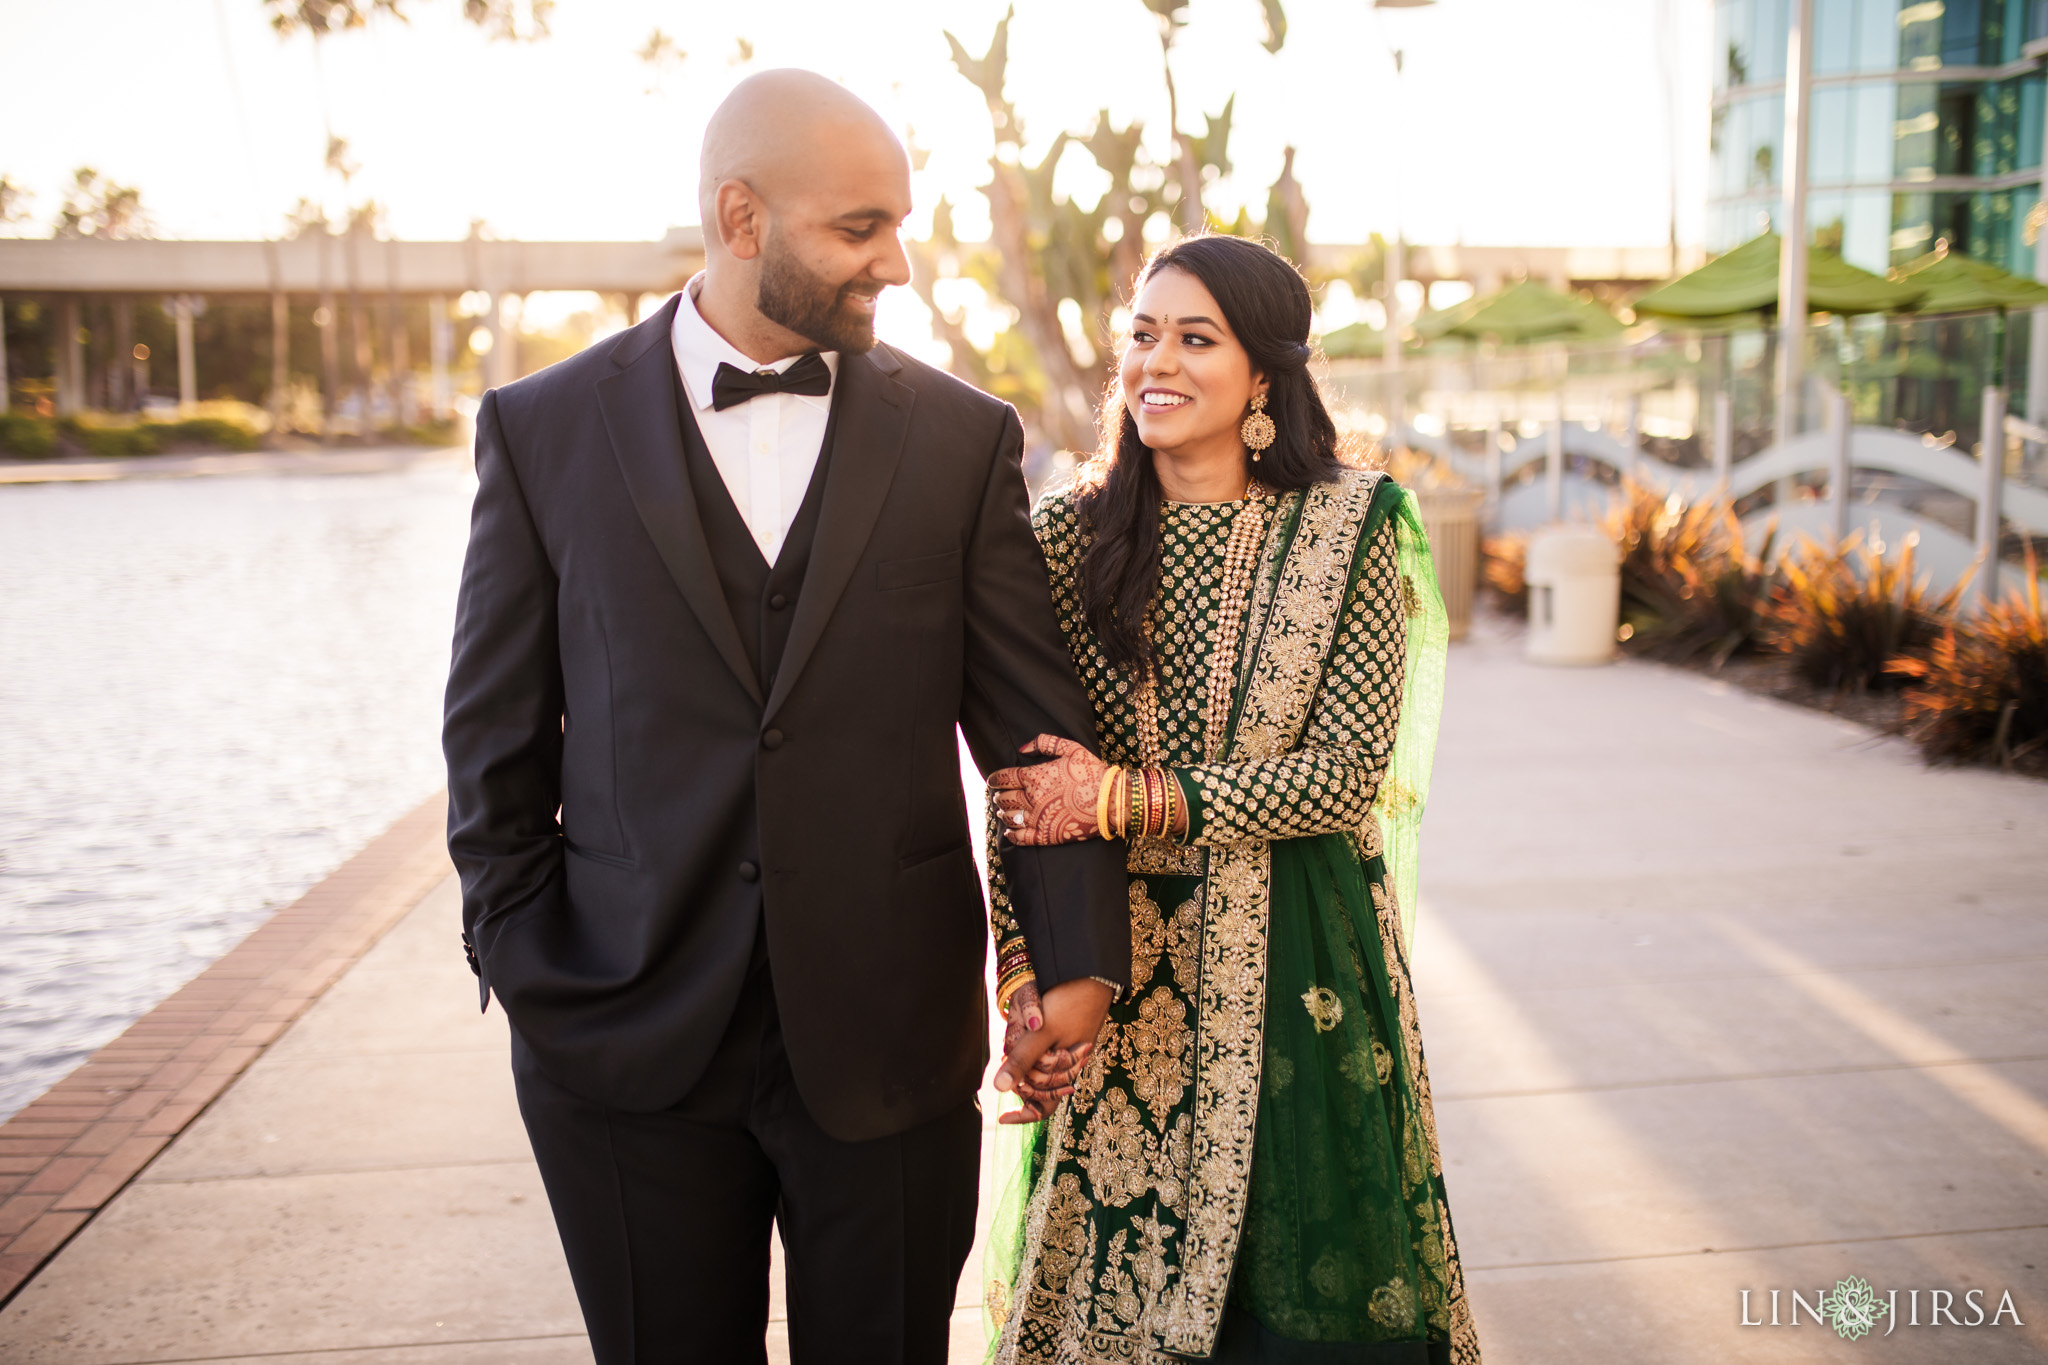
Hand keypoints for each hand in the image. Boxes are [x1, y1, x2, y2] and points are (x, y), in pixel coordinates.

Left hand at [989, 734, 1108, 846]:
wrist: (1111, 800)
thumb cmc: (1093, 772)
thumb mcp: (1072, 748)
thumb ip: (1045, 743)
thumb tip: (1023, 748)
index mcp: (1035, 776)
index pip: (1003, 778)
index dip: (994, 779)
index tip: (993, 781)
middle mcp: (1032, 797)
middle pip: (1004, 798)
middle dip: (1000, 796)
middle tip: (1001, 796)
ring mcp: (1038, 818)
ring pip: (1009, 817)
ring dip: (1004, 814)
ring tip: (1004, 812)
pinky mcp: (1046, 836)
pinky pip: (1021, 838)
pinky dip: (1012, 835)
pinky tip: (1010, 832)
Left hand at [993, 976, 1113, 1122]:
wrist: (1093, 975)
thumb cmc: (1069, 1004)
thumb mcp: (1041, 1033)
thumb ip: (1022, 1060)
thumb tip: (999, 1088)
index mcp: (1067, 1070)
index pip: (1046, 1106)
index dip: (1024, 1115)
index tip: (1002, 1118)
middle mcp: (1071, 1065)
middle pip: (1042, 1091)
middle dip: (1021, 1085)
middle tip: (1005, 1067)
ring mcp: (1071, 1050)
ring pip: (1043, 1072)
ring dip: (1025, 1068)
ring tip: (1010, 1052)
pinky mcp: (1069, 1035)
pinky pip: (1047, 1055)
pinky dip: (1031, 1053)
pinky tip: (1022, 1039)